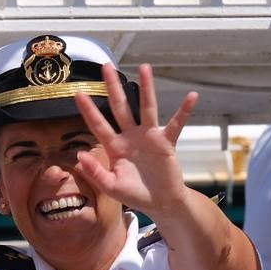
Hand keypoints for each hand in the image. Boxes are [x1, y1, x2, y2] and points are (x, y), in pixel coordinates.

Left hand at [72, 63, 195, 217]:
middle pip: (120, 107)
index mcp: (115, 147)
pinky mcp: (166, 142)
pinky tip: (191, 96)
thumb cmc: (136, 195)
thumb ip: (96, 173)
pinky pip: (176, 124)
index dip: (88, 110)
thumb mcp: (112, 187)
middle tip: (107, 66)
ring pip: (146, 108)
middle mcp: (130, 136)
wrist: (161, 203)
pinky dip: (184, 111)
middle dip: (113, 87)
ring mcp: (149, 137)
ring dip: (146, 88)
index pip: (99, 124)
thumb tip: (79, 155)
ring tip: (145, 67)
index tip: (78, 93)